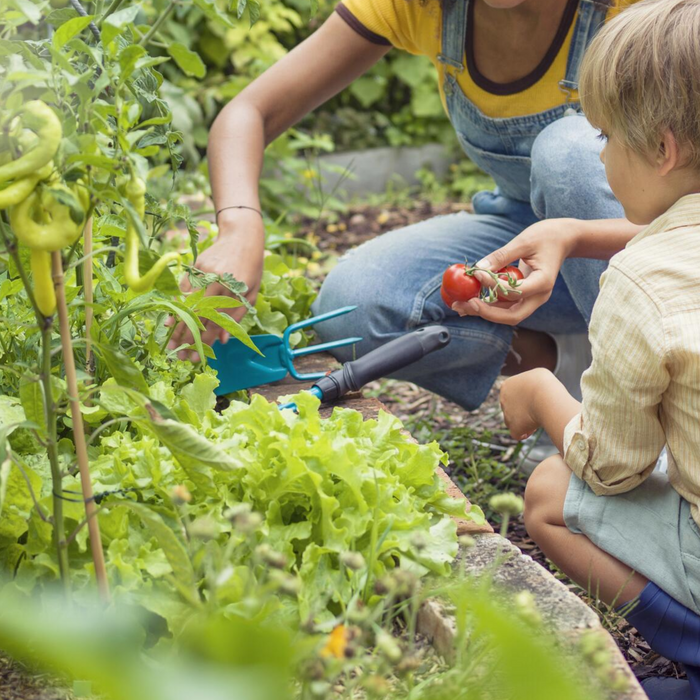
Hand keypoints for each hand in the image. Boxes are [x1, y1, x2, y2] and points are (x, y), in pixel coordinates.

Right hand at [167, 211, 264, 361]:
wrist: (242, 235)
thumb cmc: (251, 267)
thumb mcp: (251, 293)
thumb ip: (236, 316)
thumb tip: (221, 341)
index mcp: (234, 289)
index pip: (215, 321)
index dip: (205, 340)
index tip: (197, 356)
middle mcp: (216, 281)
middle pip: (198, 315)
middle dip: (188, 338)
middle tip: (180, 357)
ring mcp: (203, 272)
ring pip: (187, 304)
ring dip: (178, 327)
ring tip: (171, 344)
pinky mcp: (195, 267)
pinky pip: (183, 291)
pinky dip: (176, 307)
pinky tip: (170, 322)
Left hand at [452, 218, 578, 324]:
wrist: (563, 239)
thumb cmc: (546, 236)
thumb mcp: (523, 241)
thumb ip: (501, 256)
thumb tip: (478, 269)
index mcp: (543, 282)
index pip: (515, 292)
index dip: (493, 285)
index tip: (477, 273)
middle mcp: (538, 296)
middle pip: (511, 316)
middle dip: (486, 313)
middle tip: (464, 305)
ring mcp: (531, 299)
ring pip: (505, 314)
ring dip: (482, 311)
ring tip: (458, 305)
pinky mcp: (523, 296)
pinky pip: (504, 306)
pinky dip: (487, 304)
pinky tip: (468, 301)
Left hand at [499, 371, 544, 439]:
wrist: (546, 396)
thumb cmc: (545, 384)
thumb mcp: (537, 376)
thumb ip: (531, 384)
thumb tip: (532, 390)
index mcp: (506, 386)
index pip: (513, 394)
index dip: (525, 399)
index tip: (536, 399)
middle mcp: (503, 400)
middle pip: (512, 409)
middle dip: (523, 411)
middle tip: (538, 411)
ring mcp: (507, 415)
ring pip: (513, 421)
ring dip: (523, 423)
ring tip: (537, 421)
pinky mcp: (513, 427)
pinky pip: (517, 434)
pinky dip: (524, 433)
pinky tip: (532, 430)